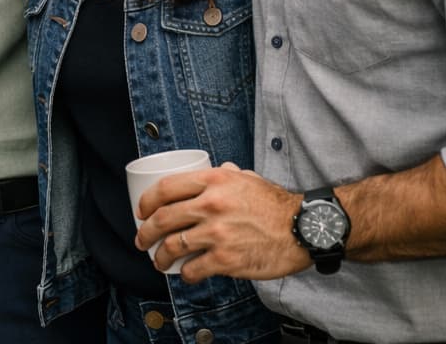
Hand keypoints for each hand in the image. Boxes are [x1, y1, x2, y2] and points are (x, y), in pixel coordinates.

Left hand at [134, 162, 308, 282]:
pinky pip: (194, 269)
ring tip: (158, 261)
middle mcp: (211, 205)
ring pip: (172, 246)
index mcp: (213, 181)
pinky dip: (186, 274)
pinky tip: (186, 274)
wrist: (304, 229)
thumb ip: (226, 176)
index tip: (141, 211)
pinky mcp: (226, 259)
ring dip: (159, 257)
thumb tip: (214, 171)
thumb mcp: (248, 179)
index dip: (146, 202)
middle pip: (162, 219)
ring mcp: (217, 233)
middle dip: (145, 232)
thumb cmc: (276, 205)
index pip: (165, 188)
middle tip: (142, 240)